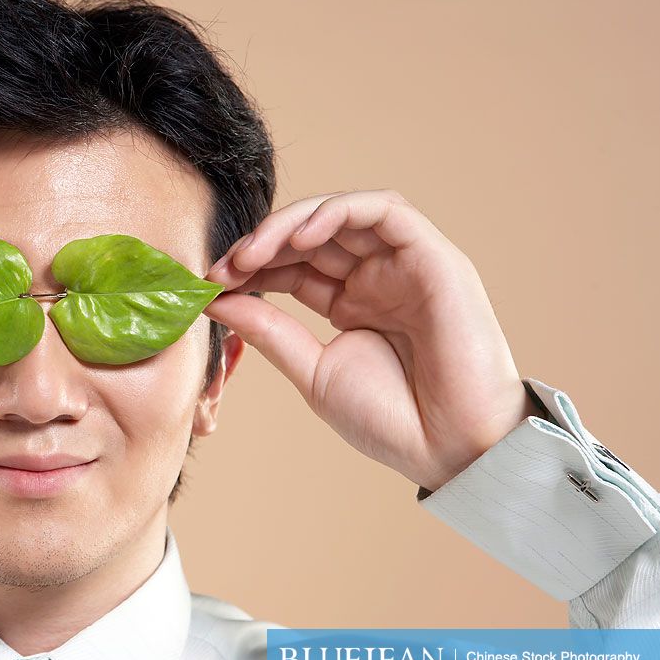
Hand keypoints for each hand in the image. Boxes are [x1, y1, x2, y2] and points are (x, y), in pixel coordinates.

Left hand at [202, 189, 534, 491]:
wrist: (449, 448)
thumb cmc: (390, 420)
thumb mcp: (313, 371)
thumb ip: (268, 331)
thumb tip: (215, 300)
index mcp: (352, 302)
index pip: (292, 264)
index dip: (250, 266)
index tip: (210, 284)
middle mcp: (378, 277)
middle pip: (311, 235)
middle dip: (261, 244)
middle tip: (221, 268)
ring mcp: (405, 264)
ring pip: (342, 213)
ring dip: (290, 224)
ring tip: (250, 253)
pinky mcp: (433, 257)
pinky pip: (384, 211)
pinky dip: (339, 212)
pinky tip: (299, 237)